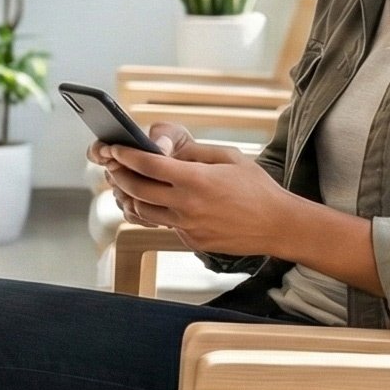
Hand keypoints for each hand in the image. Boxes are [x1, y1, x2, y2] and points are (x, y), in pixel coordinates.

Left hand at [90, 121, 299, 256]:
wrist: (277, 224)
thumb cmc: (257, 188)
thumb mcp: (230, 158)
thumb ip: (195, 153)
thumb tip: (166, 150)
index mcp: (197, 179)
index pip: (149, 165)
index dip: (126, 155)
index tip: (115, 149)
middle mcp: (187, 205)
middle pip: (137, 189)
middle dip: (119, 175)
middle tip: (113, 167)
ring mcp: (187, 226)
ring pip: (143, 212)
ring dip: (130, 197)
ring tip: (126, 185)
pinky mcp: (191, 241)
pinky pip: (163, 225)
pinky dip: (154, 212)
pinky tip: (154, 203)